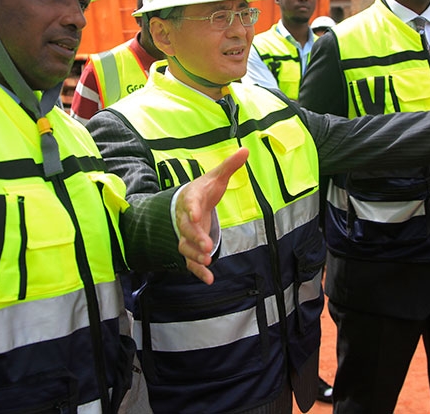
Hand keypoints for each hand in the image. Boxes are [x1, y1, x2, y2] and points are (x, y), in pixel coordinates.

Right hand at [174, 147, 248, 284]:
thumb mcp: (216, 177)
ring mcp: (185, 234)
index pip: (190, 203)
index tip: (197, 215)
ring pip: (185, 246)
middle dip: (195, 237)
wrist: (187, 201)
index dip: (192, 209)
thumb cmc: (204, 190)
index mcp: (191, 198)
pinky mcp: (190, 247)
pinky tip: (208, 279)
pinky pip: (190, 261)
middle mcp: (185, 218)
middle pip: (185, 229)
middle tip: (207, 245)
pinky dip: (197, 271)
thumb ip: (230, 166)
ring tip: (207, 260)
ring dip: (194, 255)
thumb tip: (244, 150)